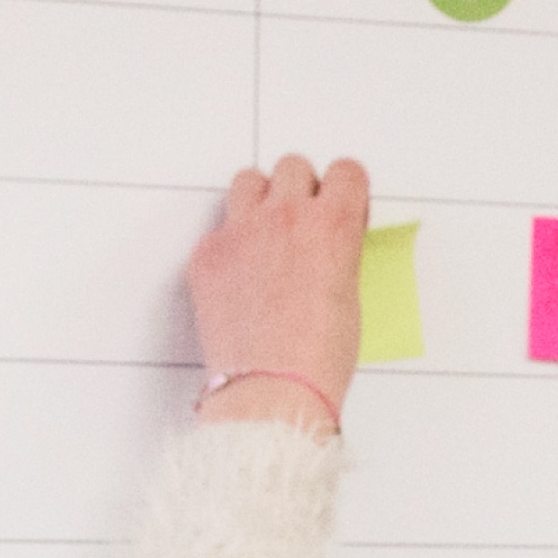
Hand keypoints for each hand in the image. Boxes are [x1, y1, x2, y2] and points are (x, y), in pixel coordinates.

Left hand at [189, 156, 368, 438]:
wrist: (271, 390)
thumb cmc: (318, 359)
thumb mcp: (351, 298)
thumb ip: (339, 255)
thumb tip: (329, 245)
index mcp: (333, 225)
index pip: (346, 172)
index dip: (346, 191)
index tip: (343, 207)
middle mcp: (284, 216)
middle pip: (293, 167)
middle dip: (302, 189)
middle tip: (304, 222)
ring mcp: (240, 231)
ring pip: (249, 181)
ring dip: (261, 200)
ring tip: (267, 235)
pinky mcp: (207, 254)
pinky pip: (219, 229)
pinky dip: (231, 246)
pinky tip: (242, 279)